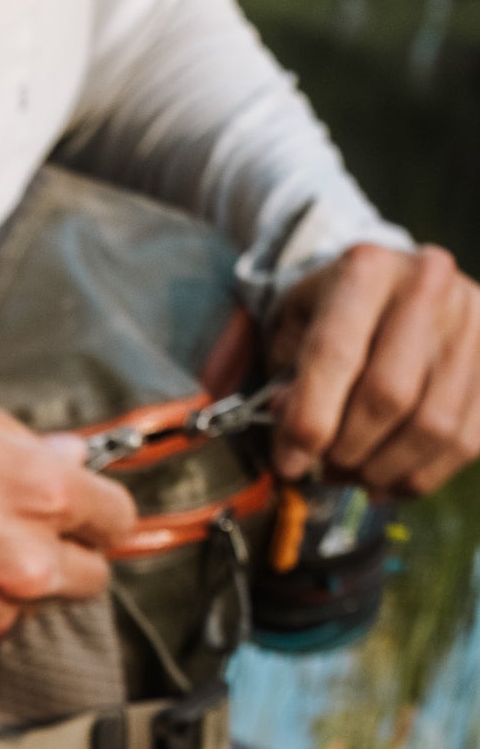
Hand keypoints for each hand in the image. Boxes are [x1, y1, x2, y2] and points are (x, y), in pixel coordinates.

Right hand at [0, 368, 137, 657]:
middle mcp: (20, 566)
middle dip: (68, 550)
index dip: (99, 503)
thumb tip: (60, 452)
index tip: (79, 498)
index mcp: (37, 494)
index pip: (117, 516)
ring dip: (6, 580)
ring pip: (24, 606)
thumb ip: (13, 433)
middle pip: (91, 578)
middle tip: (20, 522)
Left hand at [270, 242, 479, 495]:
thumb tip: (298, 444)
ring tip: (353, 476)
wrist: (392, 287)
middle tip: (325, 469)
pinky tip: (387, 479)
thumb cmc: (332, 315)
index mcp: (366, 269)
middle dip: (348, 450)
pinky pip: (464, 441)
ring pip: (432, 426)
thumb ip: (287, 383)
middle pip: (389, 395)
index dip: (308, 423)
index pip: (335, 355)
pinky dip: (419, 475)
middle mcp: (427, 283)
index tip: (288, 465)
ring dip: (384, 470)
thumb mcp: (292, 332)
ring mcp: (470, 320)